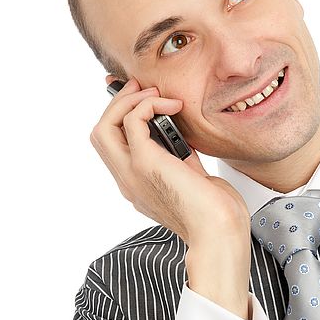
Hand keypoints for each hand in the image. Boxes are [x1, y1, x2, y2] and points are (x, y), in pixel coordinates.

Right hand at [89, 75, 251, 318]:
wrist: (219, 231)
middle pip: (100, 134)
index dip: (118, 119)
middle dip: (117, 104)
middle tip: (140, 88)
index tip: (136, 97)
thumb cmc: (216, 212)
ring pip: (104, 128)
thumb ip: (182, 160)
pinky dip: (149, 105)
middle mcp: (128, 180)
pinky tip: (171, 105)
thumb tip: (182, 139)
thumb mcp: (194, 179)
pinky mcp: (146, 163)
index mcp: (138, 184)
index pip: (114, 146)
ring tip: (152, 91)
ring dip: (127, 102)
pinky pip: (133, 121)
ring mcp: (132, 173)